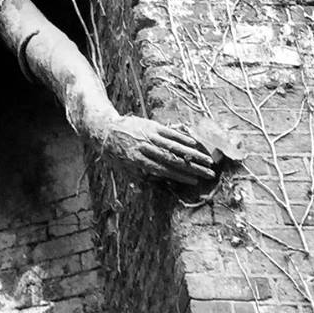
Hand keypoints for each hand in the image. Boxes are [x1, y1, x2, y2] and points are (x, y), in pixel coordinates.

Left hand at [96, 115, 221, 188]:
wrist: (104, 128)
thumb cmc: (115, 153)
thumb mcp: (124, 169)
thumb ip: (143, 178)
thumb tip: (161, 187)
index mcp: (139, 161)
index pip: (164, 171)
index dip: (180, 177)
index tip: (195, 181)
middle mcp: (146, 148)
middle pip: (174, 159)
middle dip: (193, 167)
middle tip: (209, 173)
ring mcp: (150, 135)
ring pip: (175, 145)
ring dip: (193, 153)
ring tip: (208, 160)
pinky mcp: (152, 125)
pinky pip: (170, 132)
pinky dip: (183, 138)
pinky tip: (195, 144)